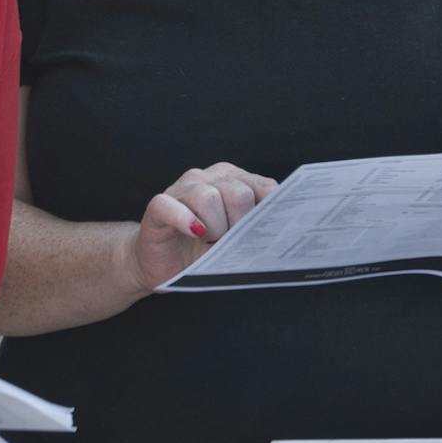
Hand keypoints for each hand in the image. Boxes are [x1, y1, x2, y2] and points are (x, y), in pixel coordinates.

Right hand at [125, 164, 277, 292]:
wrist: (162, 265)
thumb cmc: (203, 251)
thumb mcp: (236, 239)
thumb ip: (256, 228)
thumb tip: (284, 231)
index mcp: (232, 179)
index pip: (264, 187)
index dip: (266, 216)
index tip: (261, 236)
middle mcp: (207, 177)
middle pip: (238, 192)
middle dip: (239, 225)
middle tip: (228, 242)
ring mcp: (180, 189)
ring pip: (208, 198)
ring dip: (214, 229)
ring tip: (208, 242)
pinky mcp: (157, 206)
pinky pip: (172, 207)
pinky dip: (185, 221)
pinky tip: (195, 234)